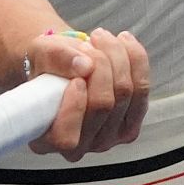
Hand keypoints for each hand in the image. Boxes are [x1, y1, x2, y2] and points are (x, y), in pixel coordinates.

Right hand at [25, 27, 150, 160]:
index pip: (66, 138)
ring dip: (116, 57)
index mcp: (46, 141)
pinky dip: (135, 59)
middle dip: (99, 65)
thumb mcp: (40, 54)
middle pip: (103, 105)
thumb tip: (84, 65)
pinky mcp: (132, 123)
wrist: (66, 66)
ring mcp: (108, 138)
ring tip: (100, 37)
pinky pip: (142, 88)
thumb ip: (56, 58)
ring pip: (126, 93)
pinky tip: (123, 41)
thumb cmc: (47, 65)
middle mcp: (80, 147)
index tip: (75, 80)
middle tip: (85, 44)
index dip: (74, 107)